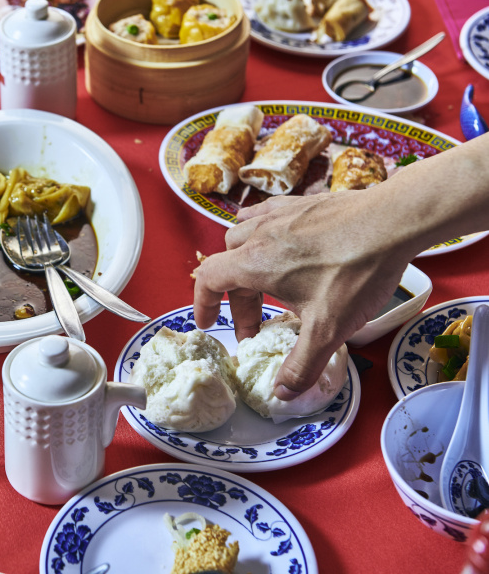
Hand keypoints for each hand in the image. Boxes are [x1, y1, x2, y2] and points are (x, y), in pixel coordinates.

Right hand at [193, 191, 410, 398]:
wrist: (392, 222)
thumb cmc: (355, 272)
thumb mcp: (327, 329)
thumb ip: (301, 364)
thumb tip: (281, 392)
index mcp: (254, 263)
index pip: (208, 279)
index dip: (202, 303)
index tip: (209, 323)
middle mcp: (259, 235)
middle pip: (228, 264)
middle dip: (237, 298)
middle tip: (257, 324)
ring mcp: (280, 214)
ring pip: (243, 235)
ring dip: (244, 262)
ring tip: (263, 282)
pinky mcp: (302, 203)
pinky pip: (266, 214)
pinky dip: (263, 232)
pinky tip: (282, 242)